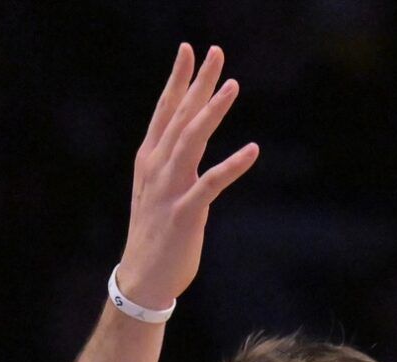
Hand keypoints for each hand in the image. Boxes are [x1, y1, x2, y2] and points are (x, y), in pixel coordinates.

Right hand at [117, 45, 259, 308]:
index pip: (165, 110)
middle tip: (215, 53)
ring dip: (213, 112)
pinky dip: (233, 165)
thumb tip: (191, 141)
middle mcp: (157, 167)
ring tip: (233, 86)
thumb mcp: (159, 189)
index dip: (178, 79)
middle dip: (198, 82)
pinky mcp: (186, 212)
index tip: (190, 51)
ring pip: (192, 140)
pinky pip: (212, 183)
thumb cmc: (156, 232)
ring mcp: (170, 188)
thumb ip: (173, 163)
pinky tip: (253, 149)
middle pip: (180, 115)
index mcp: (150, 159)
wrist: (143, 277)